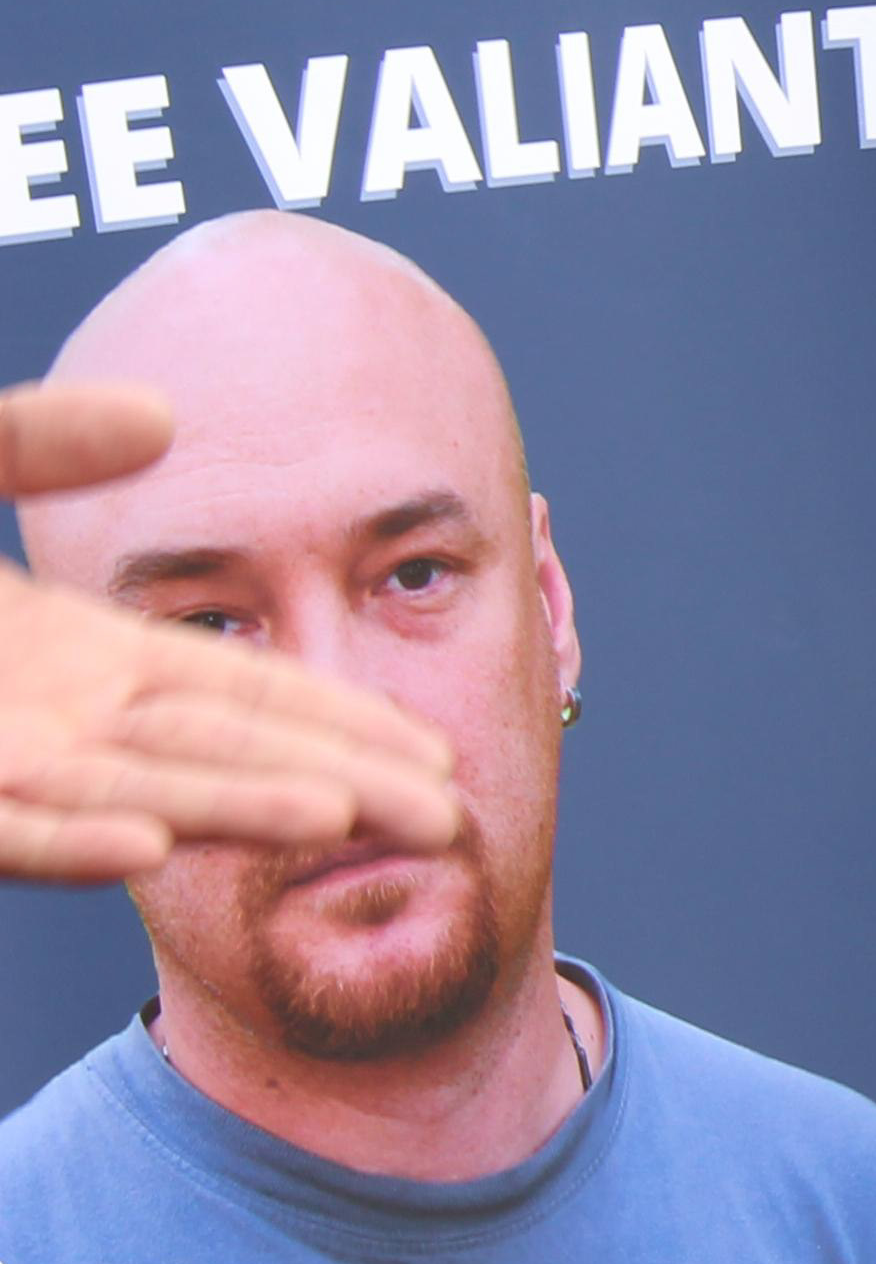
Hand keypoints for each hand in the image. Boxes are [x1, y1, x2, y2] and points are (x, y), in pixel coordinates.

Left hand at [0, 385, 461, 879]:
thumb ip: (44, 438)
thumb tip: (160, 414)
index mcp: (66, 653)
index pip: (235, 691)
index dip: (338, 720)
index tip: (434, 752)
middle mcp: (48, 719)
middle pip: (213, 757)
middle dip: (332, 788)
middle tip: (444, 822)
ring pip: (128, 799)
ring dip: (230, 815)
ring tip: (341, 825)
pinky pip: (7, 831)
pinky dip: (70, 845)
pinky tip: (143, 849)